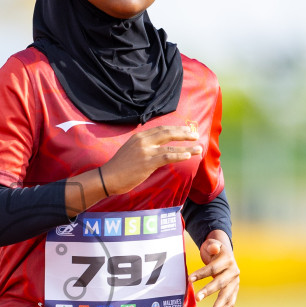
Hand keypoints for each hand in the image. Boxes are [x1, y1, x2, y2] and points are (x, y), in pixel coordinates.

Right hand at [66, 124, 201, 215]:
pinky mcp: (147, 162)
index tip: (186, 130)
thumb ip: (144, 147)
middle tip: (195, 135)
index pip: (161, 129)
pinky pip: (167, 157)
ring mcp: (145, 151)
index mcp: (139, 136)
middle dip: (184, 134)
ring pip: (171, 146)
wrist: (107, 177)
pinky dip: (179, 155)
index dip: (175, 129)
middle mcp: (143, 140)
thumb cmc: (119, 168)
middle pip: (168, 133)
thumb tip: (158, 150)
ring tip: (198, 148)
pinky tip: (188, 156)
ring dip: (187, 147)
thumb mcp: (131, 150)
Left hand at [190, 230, 237, 306]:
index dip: (201, 274)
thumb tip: (213, 249)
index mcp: (228, 260)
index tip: (189, 280)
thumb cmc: (214, 250)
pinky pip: (231, 302)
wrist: (225, 255)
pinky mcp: (235, 290)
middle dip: (208, 291)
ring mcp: (235, 282)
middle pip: (220, 283)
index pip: (213, 268)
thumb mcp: (212, 244)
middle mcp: (234, 272)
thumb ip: (212, 246)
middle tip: (197, 299)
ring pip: (227, 296)